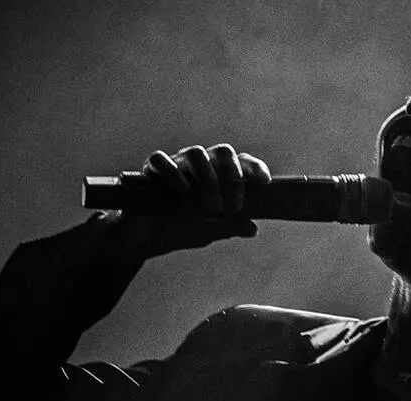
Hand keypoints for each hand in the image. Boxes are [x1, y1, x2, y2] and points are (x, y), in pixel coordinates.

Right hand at [111, 144, 272, 258]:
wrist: (146, 239)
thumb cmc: (179, 230)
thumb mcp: (209, 232)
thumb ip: (230, 227)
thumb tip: (254, 228)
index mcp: (218, 176)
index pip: (242, 162)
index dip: (255, 168)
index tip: (264, 183)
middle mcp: (200, 165)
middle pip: (223, 152)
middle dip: (232, 177)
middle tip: (232, 207)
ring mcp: (177, 164)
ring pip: (196, 153)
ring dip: (207, 179)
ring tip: (207, 207)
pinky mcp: (152, 170)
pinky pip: (161, 159)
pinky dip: (172, 174)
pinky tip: (181, 193)